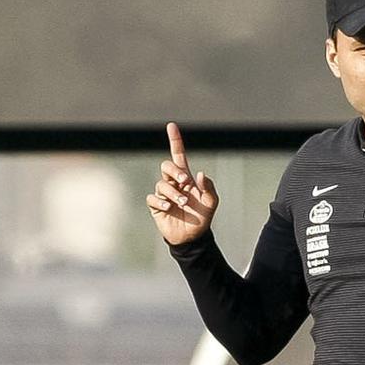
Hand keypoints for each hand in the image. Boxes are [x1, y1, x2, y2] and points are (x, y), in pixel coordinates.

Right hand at [147, 122, 218, 246]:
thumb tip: (199, 173)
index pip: (179, 155)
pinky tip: (170, 208)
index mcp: (186, 178)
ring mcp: (164, 195)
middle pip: (166, 166)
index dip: (175, 140)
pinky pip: (153, 198)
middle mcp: (174, 183)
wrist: (192, 238)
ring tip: (182, 203)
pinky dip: (161, 202)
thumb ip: (209, 188)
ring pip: (161, 184)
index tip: (172, 126)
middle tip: (185, 181)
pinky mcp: (156, 206)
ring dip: (173, 192)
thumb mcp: (211, 203)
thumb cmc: (202, 218)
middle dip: (174, 171)